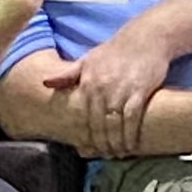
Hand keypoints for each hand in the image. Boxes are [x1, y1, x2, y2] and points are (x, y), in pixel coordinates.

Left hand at [42, 25, 172, 156]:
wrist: (145, 37)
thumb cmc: (116, 50)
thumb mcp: (88, 58)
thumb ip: (68, 74)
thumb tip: (45, 83)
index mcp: (87, 81)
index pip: (83, 116)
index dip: (86, 135)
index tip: (90, 148)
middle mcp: (101, 87)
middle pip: (98, 124)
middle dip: (101, 143)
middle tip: (105, 154)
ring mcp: (121, 90)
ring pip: (114, 124)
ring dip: (116, 142)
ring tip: (118, 153)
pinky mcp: (139, 91)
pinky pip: (132, 119)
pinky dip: (130, 134)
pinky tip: (131, 144)